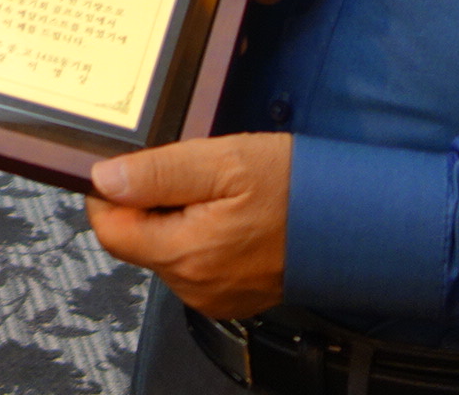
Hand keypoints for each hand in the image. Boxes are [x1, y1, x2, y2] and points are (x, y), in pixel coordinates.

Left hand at [87, 133, 292, 319]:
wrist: (353, 222)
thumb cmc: (295, 189)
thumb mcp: (223, 161)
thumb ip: (158, 172)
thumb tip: (105, 179)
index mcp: (186, 254)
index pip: (110, 229)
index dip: (113, 193)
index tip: (137, 169)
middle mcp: (194, 285)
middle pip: (136, 240)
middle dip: (152, 203)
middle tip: (196, 176)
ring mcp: (212, 295)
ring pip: (164, 250)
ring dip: (177, 219)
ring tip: (221, 196)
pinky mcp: (228, 297)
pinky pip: (193, 263)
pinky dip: (200, 236)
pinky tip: (231, 217)